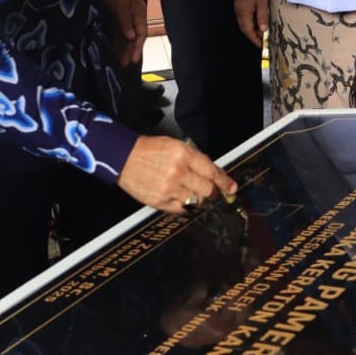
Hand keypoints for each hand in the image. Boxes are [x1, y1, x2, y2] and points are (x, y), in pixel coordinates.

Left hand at [105, 0, 147, 65]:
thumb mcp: (121, 5)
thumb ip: (126, 22)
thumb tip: (132, 38)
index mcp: (139, 11)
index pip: (141, 33)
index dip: (138, 47)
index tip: (134, 60)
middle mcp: (133, 14)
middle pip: (133, 35)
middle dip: (130, 50)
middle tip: (125, 64)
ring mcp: (123, 13)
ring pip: (125, 34)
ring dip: (123, 46)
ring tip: (120, 60)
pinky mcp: (114, 12)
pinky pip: (116, 29)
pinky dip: (115, 38)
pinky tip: (113, 47)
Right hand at [117, 135, 237, 213]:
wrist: (123, 158)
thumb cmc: (149, 149)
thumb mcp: (174, 145)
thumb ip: (194, 158)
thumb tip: (212, 172)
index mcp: (183, 154)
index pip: (212, 172)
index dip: (225, 182)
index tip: (232, 188)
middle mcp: (178, 172)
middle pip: (208, 190)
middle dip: (212, 191)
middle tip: (210, 190)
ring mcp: (169, 189)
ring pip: (196, 201)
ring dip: (198, 198)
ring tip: (190, 191)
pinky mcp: (160, 202)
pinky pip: (182, 209)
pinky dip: (185, 205)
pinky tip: (179, 197)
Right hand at [234, 0, 268, 48]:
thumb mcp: (262, 3)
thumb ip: (262, 17)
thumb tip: (263, 31)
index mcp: (243, 14)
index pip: (248, 32)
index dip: (255, 40)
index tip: (262, 46)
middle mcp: (239, 13)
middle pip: (245, 29)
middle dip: (254, 35)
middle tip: (264, 40)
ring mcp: (239, 8)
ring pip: (245, 23)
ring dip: (253, 28)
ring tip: (264, 31)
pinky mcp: (241, 4)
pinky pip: (246, 17)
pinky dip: (252, 22)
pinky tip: (259, 20)